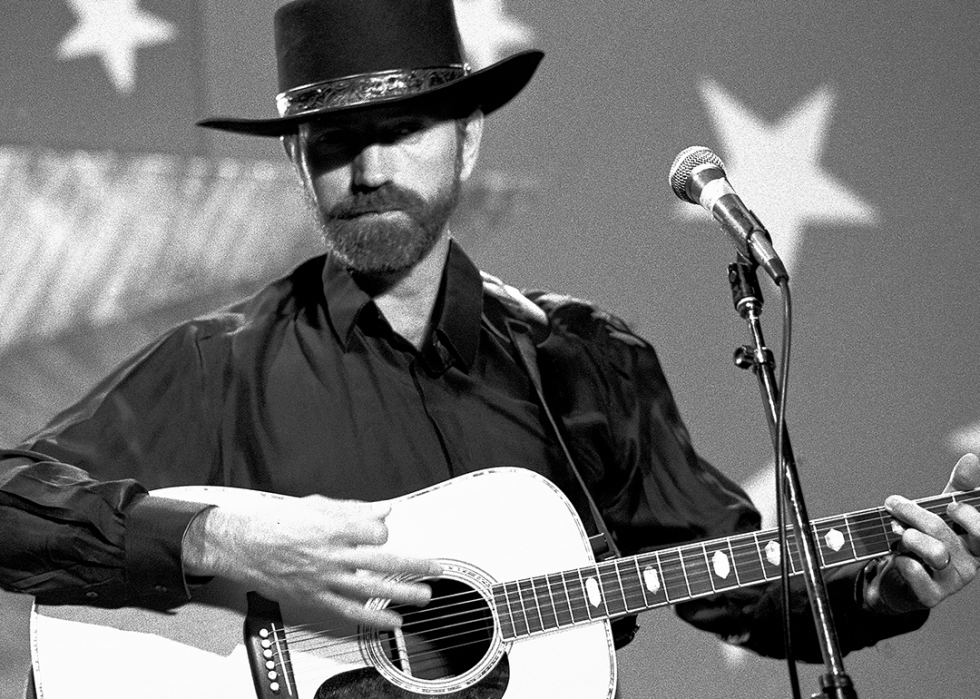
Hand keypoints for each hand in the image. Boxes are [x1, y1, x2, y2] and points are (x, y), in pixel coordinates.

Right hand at [183, 494, 440, 628]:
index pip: (375, 531)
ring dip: (401, 594)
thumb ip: (353, 509)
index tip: (383, 533)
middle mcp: (332, 554)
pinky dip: (373, 619)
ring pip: (371, 589)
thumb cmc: (278, 522)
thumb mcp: (317, 505)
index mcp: (333, 526)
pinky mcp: (316, 598)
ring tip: (424, 597)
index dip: (383, 532)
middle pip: (382, 560)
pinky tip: (392, 622)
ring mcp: (325, 578)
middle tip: (435, 568)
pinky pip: (349, 611)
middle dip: (413, 565)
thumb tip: (384, 509)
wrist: (243, 544)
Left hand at [865, 453, 979, 613]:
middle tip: (894, 505)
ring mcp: (952, 581)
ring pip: (934, 552)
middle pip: (945, 531)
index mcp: (975, 542)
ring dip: (910, 538)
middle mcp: (969, 562)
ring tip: (897, 534)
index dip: (968, 515)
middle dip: (915, 514)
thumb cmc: (924, 541)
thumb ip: (957, 488)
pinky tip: (897, 557)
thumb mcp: (939, 512)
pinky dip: (902, 560)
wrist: (898, 579)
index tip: (949, 505)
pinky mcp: (931, 596)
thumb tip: (972, 458)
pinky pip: (916, 572)